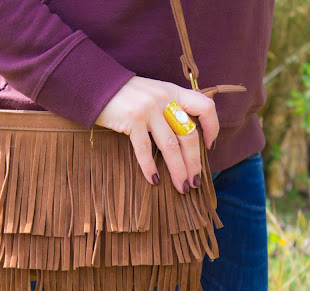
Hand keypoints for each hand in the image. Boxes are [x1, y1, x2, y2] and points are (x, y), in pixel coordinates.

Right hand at [95, 76, 218, 193]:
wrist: (97, 84)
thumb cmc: (125, 94)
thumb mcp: (153, 93)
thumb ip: (169, 108)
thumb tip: (183, 137)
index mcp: (174, 92)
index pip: (205, 107)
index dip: (212, 127)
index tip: (209, 146)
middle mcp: (165, 100)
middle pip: (189, 135)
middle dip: (194, 163)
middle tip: (194, 182)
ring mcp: (149, 109)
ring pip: (171, 146)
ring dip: (178, 170)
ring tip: (181, 187)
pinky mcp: (132, 120)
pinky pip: (145, 149)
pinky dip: (150, 167)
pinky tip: (154, 180)